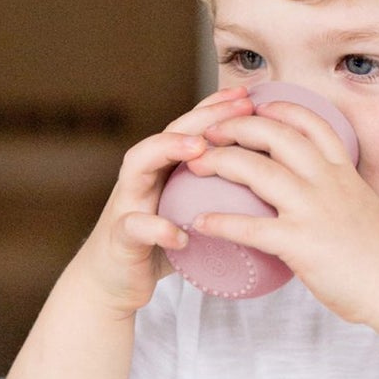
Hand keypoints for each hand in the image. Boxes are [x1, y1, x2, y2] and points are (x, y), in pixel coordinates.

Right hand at [75, 86, 256, 316]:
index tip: (248, 96)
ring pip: (138, 166)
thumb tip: (266, 186)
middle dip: (201, 117)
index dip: (216, 109)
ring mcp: (127, 204)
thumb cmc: (159, 244)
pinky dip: (156, 229)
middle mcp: (142, 178)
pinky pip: (134, 228)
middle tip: (236, 108)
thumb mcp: (189, 212)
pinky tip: (180, 235)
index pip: (189, 129)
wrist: (112, 283)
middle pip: (167, 134)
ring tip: (199, 148)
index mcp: (163, 170)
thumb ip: (215, 195)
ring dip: (167, 150)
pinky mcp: (120, 238)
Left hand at [182, 99, 378, 322]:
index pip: (310, 123)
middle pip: (274, 135)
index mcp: (342, 172)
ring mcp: (312, 209)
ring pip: (256, 170)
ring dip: (218, 162)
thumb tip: (318, 202)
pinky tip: (199, 223)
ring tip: (194, 165)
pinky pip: (249, 227)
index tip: (256, 105)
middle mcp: (326, 181)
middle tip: (209, 132)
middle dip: (235, 126)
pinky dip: (219, 222)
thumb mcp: (363, 209)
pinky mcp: (300, 242)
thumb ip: (338, 197)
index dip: (279, 108)